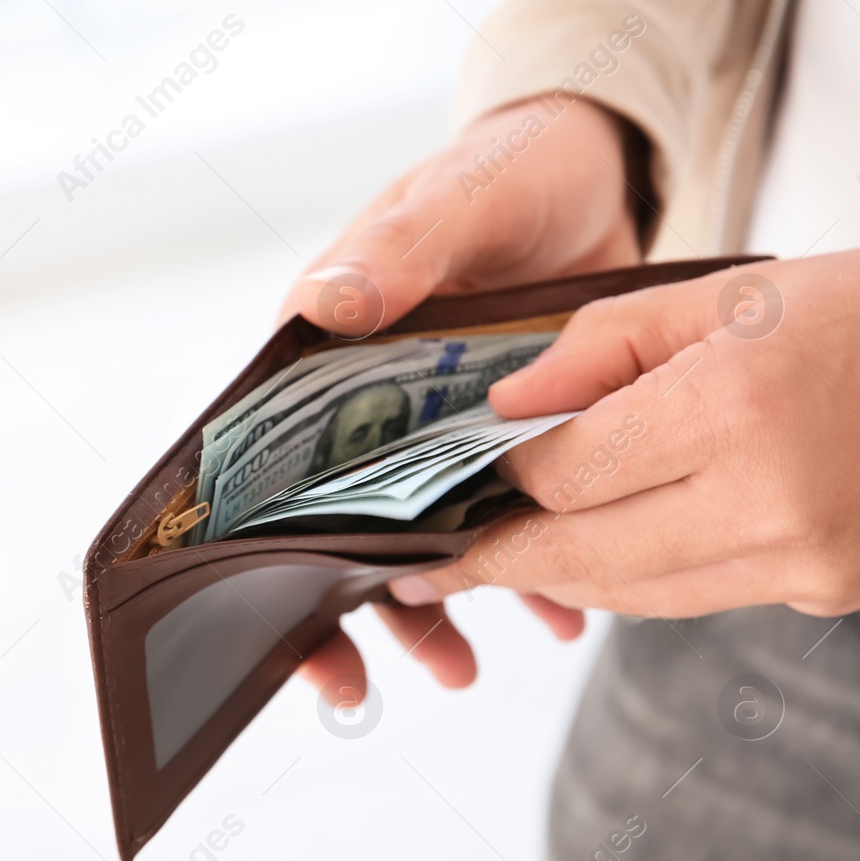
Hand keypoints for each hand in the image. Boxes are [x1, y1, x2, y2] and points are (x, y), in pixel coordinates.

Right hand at [291, 98, 643, 700]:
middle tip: (360, 688)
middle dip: (345, 612)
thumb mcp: (454, 201)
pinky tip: (554, 618)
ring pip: (415, 539)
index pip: (266, 467)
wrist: (599, 174)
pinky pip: (502, 521)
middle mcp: (366, 404)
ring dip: (434, 608)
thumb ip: (399, 249)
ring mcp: (435, 431)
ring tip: (463, 671)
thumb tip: (326, 305)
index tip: (274, 626)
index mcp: (323, 355)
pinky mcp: (504, 443)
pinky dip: (526, 574)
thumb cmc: (505, 172)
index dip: (260, 555)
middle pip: (333, 525)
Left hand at [390, 246, 859, 622]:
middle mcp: (768, 500)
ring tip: (500, 560)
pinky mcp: (826, 593)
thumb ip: (605, 347)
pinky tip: (608, 544)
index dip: (497, 480)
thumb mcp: (738, 293)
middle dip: (496, 561)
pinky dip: (639, 572)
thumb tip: (505, 407)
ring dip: (562, 572)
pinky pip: (694, 594)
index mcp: (737, 406)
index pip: (565, 471)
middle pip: (580, 554)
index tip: (449, 483)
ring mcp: (803, 562)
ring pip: (632, 590)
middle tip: (427, 567)